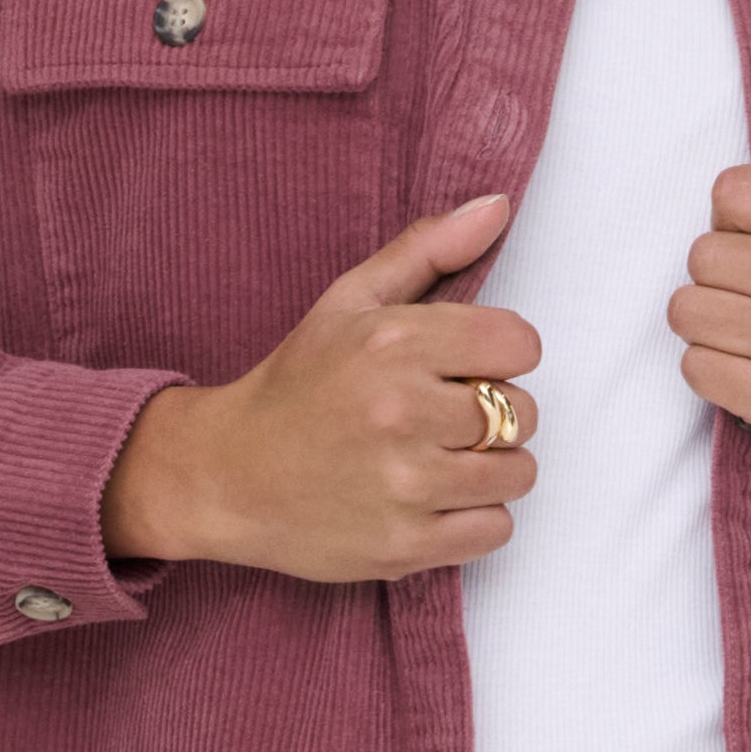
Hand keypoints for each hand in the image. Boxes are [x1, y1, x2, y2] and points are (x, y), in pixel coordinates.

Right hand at [103, 197, 542, 579]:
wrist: (227, 477)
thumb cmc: (295, 387)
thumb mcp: (349, 302)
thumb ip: (427, 252)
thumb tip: (497, 207)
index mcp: (392, 343)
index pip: (518, 344)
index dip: (501, 355)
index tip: (467, 367)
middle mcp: (402, 412)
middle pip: (523, 412)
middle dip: (496, 414)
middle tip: (445, 418)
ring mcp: (405, 485)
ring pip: (517, 474)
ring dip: (492, 469)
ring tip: (443, 461)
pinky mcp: (405, 545)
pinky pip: (495, 529)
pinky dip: (476, 518)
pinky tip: (435, 501)